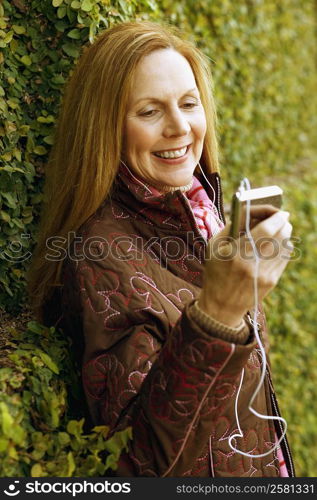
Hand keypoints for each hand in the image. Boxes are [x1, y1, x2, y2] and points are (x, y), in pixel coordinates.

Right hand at [198, 206, 292, 326]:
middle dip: (283, 222)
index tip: (278, 211)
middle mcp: (251, 264)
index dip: (275, 216)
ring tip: (280, 229)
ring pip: (285, 245)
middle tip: (281, 217)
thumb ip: (232, 225)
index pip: (265, 229)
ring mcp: (263, 274)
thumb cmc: (216, 270)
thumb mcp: (214, 246)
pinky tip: (279, 244)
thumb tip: (254, 210)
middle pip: (279, 235)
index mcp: (234, 253)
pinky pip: (284, 257)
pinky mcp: (271, 281)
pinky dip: (284, 247)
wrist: (221, 305)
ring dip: (285, 233)